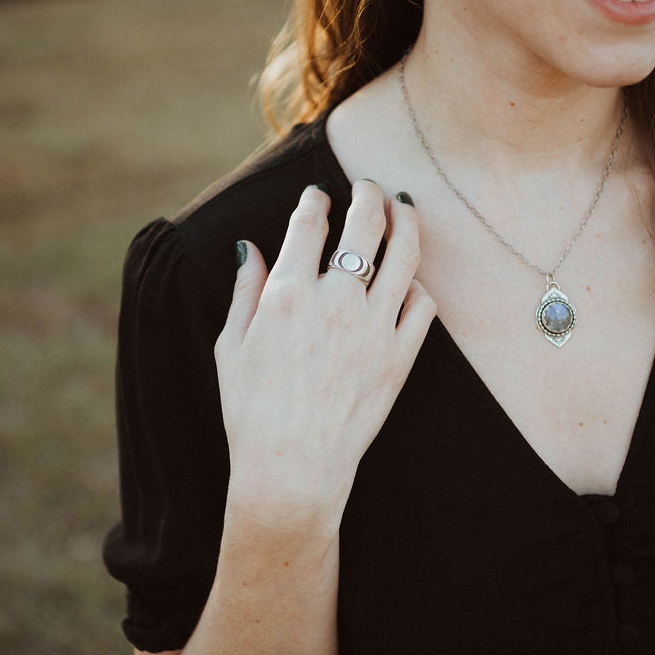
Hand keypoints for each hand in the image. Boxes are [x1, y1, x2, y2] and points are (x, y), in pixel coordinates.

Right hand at [214, 180, 435, 529]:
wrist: (293, 467)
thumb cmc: (251, 411)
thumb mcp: (231, 346)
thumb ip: (245, 291)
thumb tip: (250, 248)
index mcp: (287, 294)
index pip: (309, 224)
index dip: (316, 200)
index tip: (319, 195)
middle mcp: (336, 301)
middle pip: (364, 224)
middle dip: (367, 194)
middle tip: (368, 187)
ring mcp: (374, 327)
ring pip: (405, 254)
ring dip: (406, 221)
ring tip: (403, 208)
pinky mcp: (401, 356)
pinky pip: (424, 305)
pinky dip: (419, 286)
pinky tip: (411, 281)